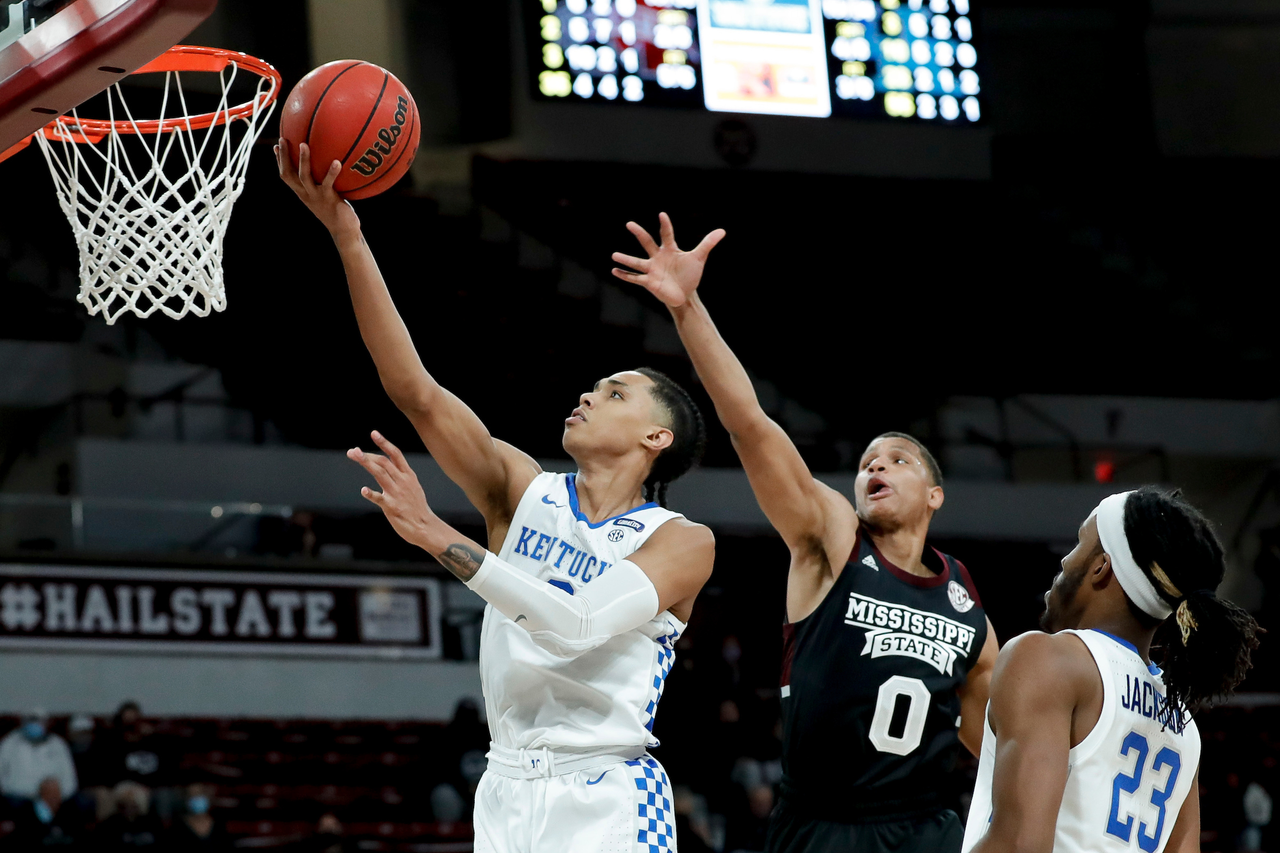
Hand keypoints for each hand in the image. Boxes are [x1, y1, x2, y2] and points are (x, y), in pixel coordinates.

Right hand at [275, 138, 360, 240]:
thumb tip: (328, 165)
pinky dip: (332, 172)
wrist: (343, 230)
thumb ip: (322, 183)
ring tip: (303, 144)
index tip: (276, 146)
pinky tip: (337, 162)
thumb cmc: (336, 211)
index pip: (286, 176)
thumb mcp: (325, 196)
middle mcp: (305, 194)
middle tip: (282, 139)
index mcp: (302, 193)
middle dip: (283, 157)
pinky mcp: (328, 199)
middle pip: (288, 174)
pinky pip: (328, 183)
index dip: (279, 162)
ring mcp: (316, 196)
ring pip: (304, 176)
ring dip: (303, 160)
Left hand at [347, 431, 436, 547]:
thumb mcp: (412, 486)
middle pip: (384, 462)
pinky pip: (380, 498)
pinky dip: (371, 493)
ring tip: (354, 455)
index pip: (396, 454)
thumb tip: (384, 466)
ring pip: (380, 474)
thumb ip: (399, 476)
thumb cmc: (416, 507)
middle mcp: (403, 481)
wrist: (426, 527)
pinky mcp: (393, 507)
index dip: (384, 443)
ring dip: (366, 463)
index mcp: (408, 475)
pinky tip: (363, 490)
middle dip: (367, 454)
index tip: (373, 433)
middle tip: (352, 451)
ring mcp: (398, 494)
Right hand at [611, 212, 724, 308]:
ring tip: (614, 254)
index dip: (665, 225)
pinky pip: (635, 278)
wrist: (684, 295)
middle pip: (647, 243)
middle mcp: (658, 257)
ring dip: (626, 259)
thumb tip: (722, 231)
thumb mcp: (699, 258)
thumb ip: (707, 243)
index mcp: (669, 250)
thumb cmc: (690, 275)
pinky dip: (624, 275)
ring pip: (637, 262)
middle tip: (629, 224)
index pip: (667, 234)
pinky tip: (614, 271)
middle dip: (639, 233)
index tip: (662, 214)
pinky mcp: (649, 282)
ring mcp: (652, 269)